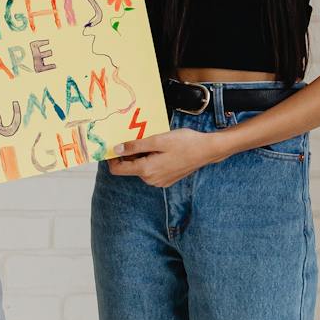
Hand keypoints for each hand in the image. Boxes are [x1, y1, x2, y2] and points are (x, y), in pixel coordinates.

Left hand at [106, 128, 220, 186]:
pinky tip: (163, 150)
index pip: (118, 169)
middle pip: (130, 168)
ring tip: (155, 143)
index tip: (113, 145)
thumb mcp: (157, 140)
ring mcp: (159, 182)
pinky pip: (151, 170)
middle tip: (140, 137)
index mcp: (146, 170)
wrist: (207, 150)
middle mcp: (151, 179)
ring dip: (142, 156)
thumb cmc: (185, 142)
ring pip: (141, 168)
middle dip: (130, 153)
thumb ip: (135, 146)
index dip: (111, 158)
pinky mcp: (166, 180)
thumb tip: (116, 149)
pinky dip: (151, 160)